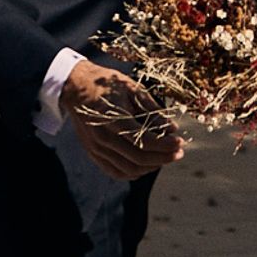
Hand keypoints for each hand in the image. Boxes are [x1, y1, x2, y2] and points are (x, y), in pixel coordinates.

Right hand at [61, 60, 183, 180]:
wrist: (75, 87)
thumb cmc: (106, 84)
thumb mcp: (132, 89)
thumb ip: (152, 110)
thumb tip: (172, 129)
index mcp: (114, 119)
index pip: (145, 140)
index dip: (165, 145)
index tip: (180, 142)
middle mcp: (104, 137)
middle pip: (139, 158)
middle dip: (163, 158)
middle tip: (179, 153)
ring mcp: (96, 148)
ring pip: (128, 169)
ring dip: (151, 167)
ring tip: (165, 158)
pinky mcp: (93, 153)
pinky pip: (115, 171)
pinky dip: (134, 172)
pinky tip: (147, 165)